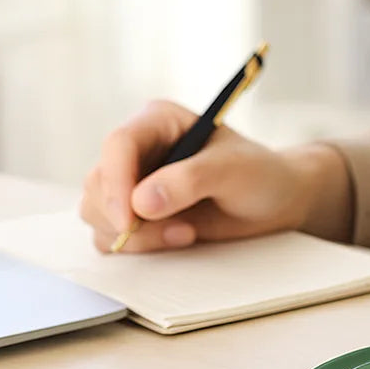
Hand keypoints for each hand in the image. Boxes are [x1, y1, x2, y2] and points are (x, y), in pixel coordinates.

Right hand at [80, 99, 351, 251]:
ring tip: (187, 234)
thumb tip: (141, 202)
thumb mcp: (234, 170)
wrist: (273, 203)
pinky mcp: (134, 215)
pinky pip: (109, 236)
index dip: (116, 182)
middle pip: (98, 182)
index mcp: (158, 121)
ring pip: (96, 212)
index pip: (119, 144)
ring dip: (136, 236)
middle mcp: (138, 150)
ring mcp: (132, 183)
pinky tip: (180, 238)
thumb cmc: (259, 175)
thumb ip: (190, 180)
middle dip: (127, 217)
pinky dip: (137, 247)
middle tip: (181, 232)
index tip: (130, 220)